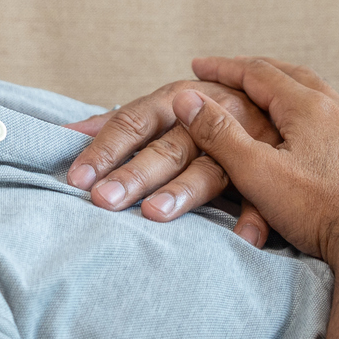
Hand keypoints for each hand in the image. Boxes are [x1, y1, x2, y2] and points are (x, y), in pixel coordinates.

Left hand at [64, 79, 280, 246]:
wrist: (276, 99)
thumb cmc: (202, 112)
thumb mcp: (162, 110)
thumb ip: (115, 124)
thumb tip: (63, 134)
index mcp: (174, 101)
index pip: (132, 123)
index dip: (104, 151)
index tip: (77, 179)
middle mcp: (206, 117)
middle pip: (167, 148)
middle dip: (136, 175)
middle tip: (106, 200)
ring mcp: (240, 142)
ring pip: (209, 169)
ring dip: (183, 192)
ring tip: (155, 213)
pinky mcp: (269, 166)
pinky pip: (262, 193)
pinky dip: (254, 215)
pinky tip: (243, 239)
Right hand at [171, 56, 338, 267]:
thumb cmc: (321, 211)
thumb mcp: (258, 173)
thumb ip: (220, 135)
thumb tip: (187, 99)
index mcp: (309, 107)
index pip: (258, 73)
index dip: (224, 68)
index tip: (198, 66)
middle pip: (293, 76)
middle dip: (258, 72)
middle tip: (232, 72)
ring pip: (321, 97)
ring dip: (290, 91)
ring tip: (270, 98)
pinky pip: (338, 121)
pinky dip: (313, 116)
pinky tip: (310, 134)